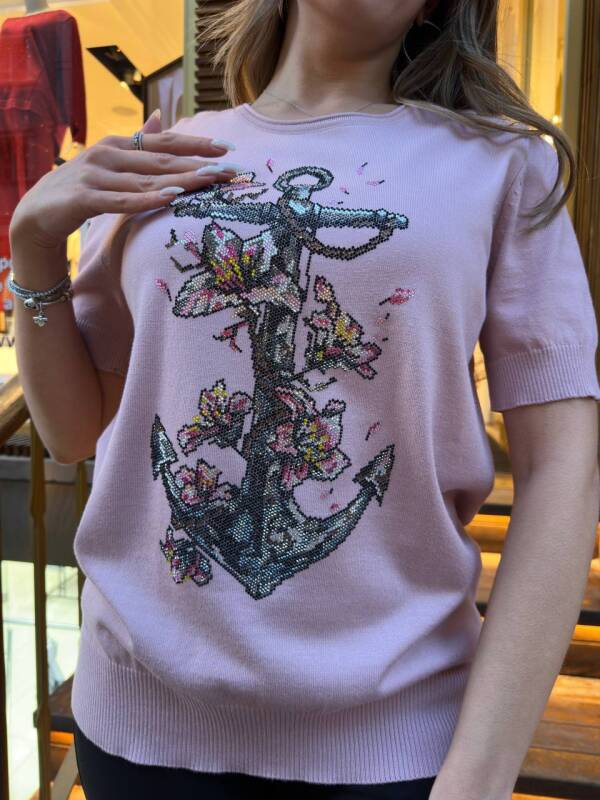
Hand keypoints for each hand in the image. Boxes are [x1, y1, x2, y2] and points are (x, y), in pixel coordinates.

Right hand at [9, 110, 236, 249]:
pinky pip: (123, 201)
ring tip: (210, 181)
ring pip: (147, 179)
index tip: (227, 149)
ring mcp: (95, 175)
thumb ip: (137, 143)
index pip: (163, 142)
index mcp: (117, 144)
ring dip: (181, 180)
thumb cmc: (81, 190)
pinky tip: (172, 197)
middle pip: (161, 159)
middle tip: (230, 170)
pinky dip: (148, 199)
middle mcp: (108, 154)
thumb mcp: (111, 163)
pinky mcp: (84, 199)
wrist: (36, 215)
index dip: (195, 144)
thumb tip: (161, 116)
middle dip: (198, 164)